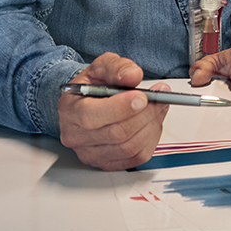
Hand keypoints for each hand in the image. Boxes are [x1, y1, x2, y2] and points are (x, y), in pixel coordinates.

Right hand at [58, 53, 168, 170]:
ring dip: (151, 125)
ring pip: (129, 147)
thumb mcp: (101, 66)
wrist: (88, 102)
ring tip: (159, 106)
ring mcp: (91, 154)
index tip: (143, 97)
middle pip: (116, 133)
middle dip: (145, 114)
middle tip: (161, 97)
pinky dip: (151, 139)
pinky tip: (153, 122)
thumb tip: (132, 75)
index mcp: (70, 111)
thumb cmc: (94, 86)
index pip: (92, 116)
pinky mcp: (107, 163)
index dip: (121, 108)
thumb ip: (116, 67)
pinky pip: (136, 157)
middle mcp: (76, 136)